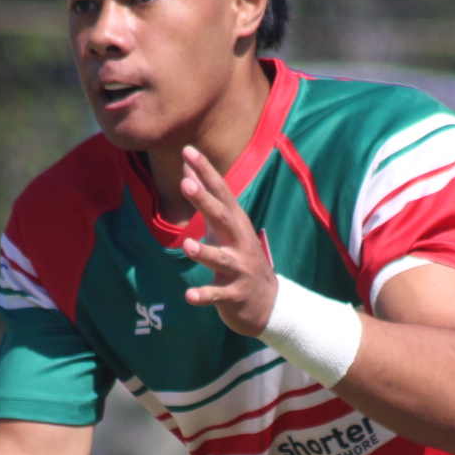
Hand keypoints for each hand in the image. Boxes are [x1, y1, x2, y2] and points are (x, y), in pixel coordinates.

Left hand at [177, 145, 278, 335]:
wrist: (268, 303)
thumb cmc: (240, 257)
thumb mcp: (224, 226)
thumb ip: (205, 197)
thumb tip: (187, 165)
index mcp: (235, 223)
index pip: (220, 192)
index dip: (206, 172)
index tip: (188, 151)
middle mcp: (239, 242)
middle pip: (222, 218)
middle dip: (204, 202)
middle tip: (185, 184)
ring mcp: (239, 269)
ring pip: (220, 259)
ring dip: (204, 252)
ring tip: (187, 246)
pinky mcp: (234, 295)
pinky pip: (218, 295)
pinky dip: (204, 295)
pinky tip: (189, 296)